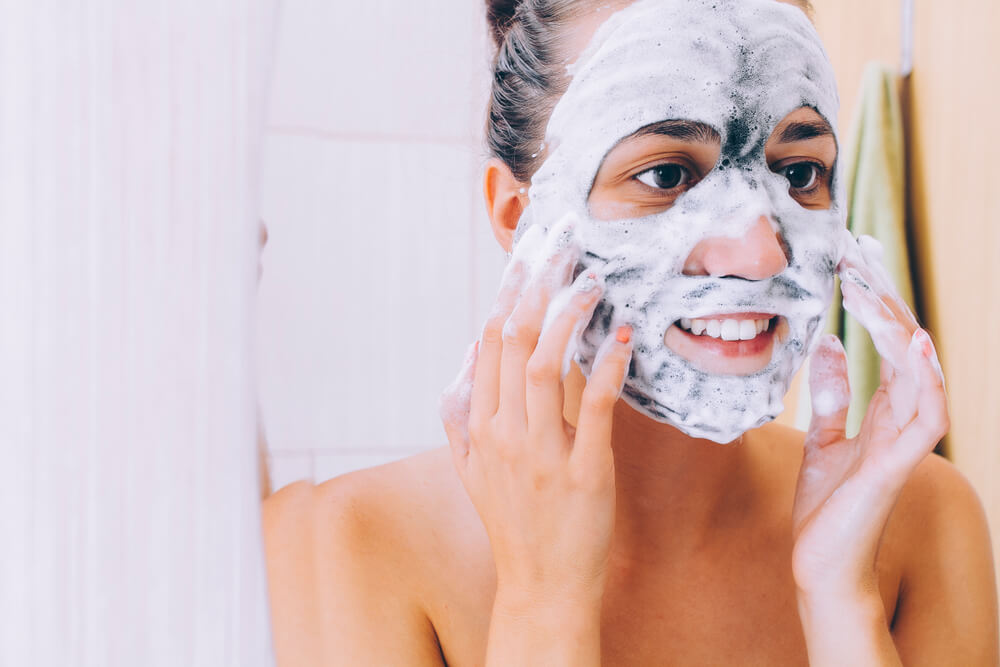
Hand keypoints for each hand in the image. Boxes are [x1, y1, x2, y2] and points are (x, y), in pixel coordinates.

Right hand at [438, 234, 632, 609]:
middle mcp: (504, 433)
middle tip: (562, 246)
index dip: (510, 293)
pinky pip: (594, 407)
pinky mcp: (584, 472)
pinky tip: (622, 334)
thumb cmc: (511, 523)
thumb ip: (460, 413)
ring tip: (591, 280)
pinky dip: (608, 366)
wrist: (541, 587)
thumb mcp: (469, 470)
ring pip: (547, 365)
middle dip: (537, 286)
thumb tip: (468, 354)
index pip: (490, 342)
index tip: (529, 257)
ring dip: (570, 315)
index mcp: (479, 426)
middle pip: (516, 341)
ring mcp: (542, 453)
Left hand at [791, 234, 948, 600]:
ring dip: (894, 324)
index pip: (888, 343)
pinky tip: (914, 341)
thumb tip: (827, 341)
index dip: (874, 301)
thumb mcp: (822, 438)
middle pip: (903, 346)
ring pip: (916, 370)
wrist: (821, 565)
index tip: (853, 258)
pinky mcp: (898, 465)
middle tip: (857, 251)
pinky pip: (924, 415)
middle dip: (882, 297)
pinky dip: (924, 377)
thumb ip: (831, 394)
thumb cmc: (827, 509)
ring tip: (867, 282)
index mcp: (885, 412)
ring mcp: (905, 442)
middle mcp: (902, 420)